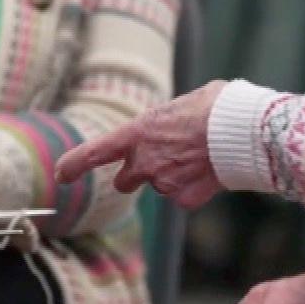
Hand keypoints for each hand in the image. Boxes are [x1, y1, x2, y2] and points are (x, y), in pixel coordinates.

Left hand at [55, 80, 226, 208]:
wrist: (243, 131)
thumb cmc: (216, 107)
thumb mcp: (181, 104)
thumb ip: (166, 121)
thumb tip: (176, 124)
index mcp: (137, 133)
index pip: (94, 153)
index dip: (74, 164)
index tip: (60, 174)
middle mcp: (145, 162)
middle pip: (125, 181)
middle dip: (135, 175)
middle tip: (157, 160)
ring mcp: (165, 183)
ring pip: (162, 186)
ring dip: (173, 175)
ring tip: (200, 154)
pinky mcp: (186, 199)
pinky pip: (184, 197)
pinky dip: (194, 188)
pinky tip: (210, 171)